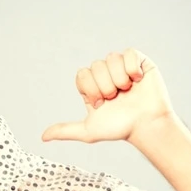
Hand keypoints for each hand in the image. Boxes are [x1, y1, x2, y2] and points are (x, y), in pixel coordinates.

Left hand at [41, 48, 173, 143]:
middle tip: (115, 98)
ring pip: (111, 59)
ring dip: (118, 78)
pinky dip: (132, 68)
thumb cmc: (120, 128)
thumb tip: (43, 137)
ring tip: (127, 91)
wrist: (146, 125)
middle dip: (105, 85)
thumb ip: (65, 130)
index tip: (100, 104)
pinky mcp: (140, 62)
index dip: (90, 88)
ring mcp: (123, 67)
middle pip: (96, 66)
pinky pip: (129, 53)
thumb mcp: (89, 131)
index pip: (82, 74)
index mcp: (92, 86)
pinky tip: (138, 81)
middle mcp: (106, 74)